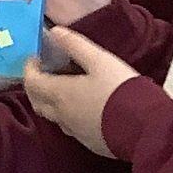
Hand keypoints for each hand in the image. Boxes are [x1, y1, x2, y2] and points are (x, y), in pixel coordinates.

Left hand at [21, 27, 139, 155]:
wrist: (143, 126)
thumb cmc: (119, 89)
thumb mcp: (100, 60)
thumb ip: (76, 45)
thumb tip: (55, 31)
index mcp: (60, 93)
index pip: (31, 82)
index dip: (29, 68)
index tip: (35, 58)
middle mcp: (61, 115)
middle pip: (37, 101)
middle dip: (35, 86)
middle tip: (43, 73)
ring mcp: (74, 131)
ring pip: (53, 116)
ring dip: (50, 101)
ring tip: (62, 88)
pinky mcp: (89, 141)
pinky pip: (70, 127)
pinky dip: (68, 114)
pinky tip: (82, 107)